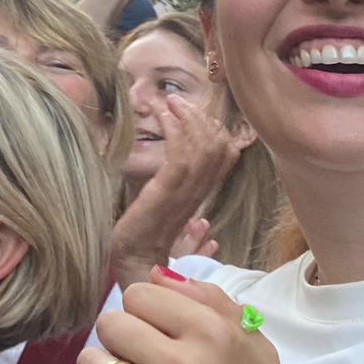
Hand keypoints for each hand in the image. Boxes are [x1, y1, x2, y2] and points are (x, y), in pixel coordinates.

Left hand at [111, 94, 238, 286]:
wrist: (136, 261)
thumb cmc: (148, 240)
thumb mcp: (172, 219)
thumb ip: (189, 213)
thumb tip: (201, 219)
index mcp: (202, 194)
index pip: (227, 155)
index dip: (217, 129)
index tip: (195, 113)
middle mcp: (200, 192)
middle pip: (219, 146)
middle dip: (202, 117)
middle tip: (179, 101)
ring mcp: (184, 191)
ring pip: (204, 147)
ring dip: (189, 118)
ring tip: (171, 102)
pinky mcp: (166, 191)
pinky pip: (181, 155)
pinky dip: (175, 130)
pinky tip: (163, 118)